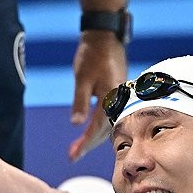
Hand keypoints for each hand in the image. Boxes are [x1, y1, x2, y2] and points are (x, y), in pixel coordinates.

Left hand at [68, 31, 126, 161]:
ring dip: (94, 137)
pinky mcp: (118, 93)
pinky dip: (99, 126)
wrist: (105, 36)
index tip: (73, 156)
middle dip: (88, 144)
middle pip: (105, 130)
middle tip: (72, 156)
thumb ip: (80, 101)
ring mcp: (120, 97)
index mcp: (112, 97)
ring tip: (77, 147)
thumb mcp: (82, 78)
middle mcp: (119, 100)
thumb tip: (76, 124)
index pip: (97, 128)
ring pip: (108, 124)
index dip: (85, 144)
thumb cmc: (92, 54)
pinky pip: (110, 116)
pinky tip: (90, 131)